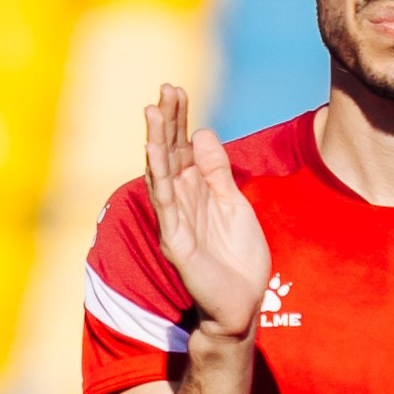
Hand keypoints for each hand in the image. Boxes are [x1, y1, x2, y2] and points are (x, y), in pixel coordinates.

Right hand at [145, 84, 271, 341]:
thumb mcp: (233, 203)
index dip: (179, 119)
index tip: (176, 89)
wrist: (241, 305)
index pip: (183, 148)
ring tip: (152, 112)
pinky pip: (165, 204)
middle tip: (164, 89)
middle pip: (170, 154)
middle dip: (167, 122)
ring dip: (157, 142)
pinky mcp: (176, 241)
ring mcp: (175, 221)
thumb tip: (202, 132)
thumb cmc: (237, 258)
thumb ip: (217, 171)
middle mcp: (181, 202)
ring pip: (162, 174)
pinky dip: (158, 177)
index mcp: (196, 192)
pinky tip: (153, 153)